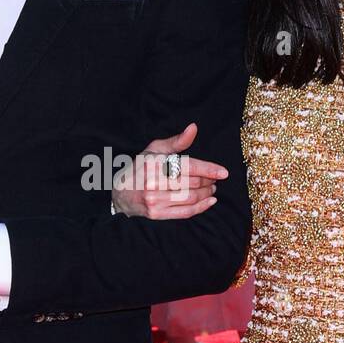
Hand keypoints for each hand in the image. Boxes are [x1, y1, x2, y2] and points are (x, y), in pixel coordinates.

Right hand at [111, 122, 226, 219]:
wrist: (120, 193)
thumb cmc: (140, 168)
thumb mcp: (155, 150)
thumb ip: (176, 141)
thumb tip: (194, 128)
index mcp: (154, 163)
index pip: (188, 166)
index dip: (209, 169)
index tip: (224, 172)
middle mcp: (154, 182)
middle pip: (192, 183)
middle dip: (208, 181)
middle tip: (215, 179)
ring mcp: (154, 200)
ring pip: (190, 198)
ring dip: (206, 194)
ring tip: (212, 189)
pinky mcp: (157, 214)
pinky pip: (185, 212)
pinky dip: (201, 207)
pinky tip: (209, 201)